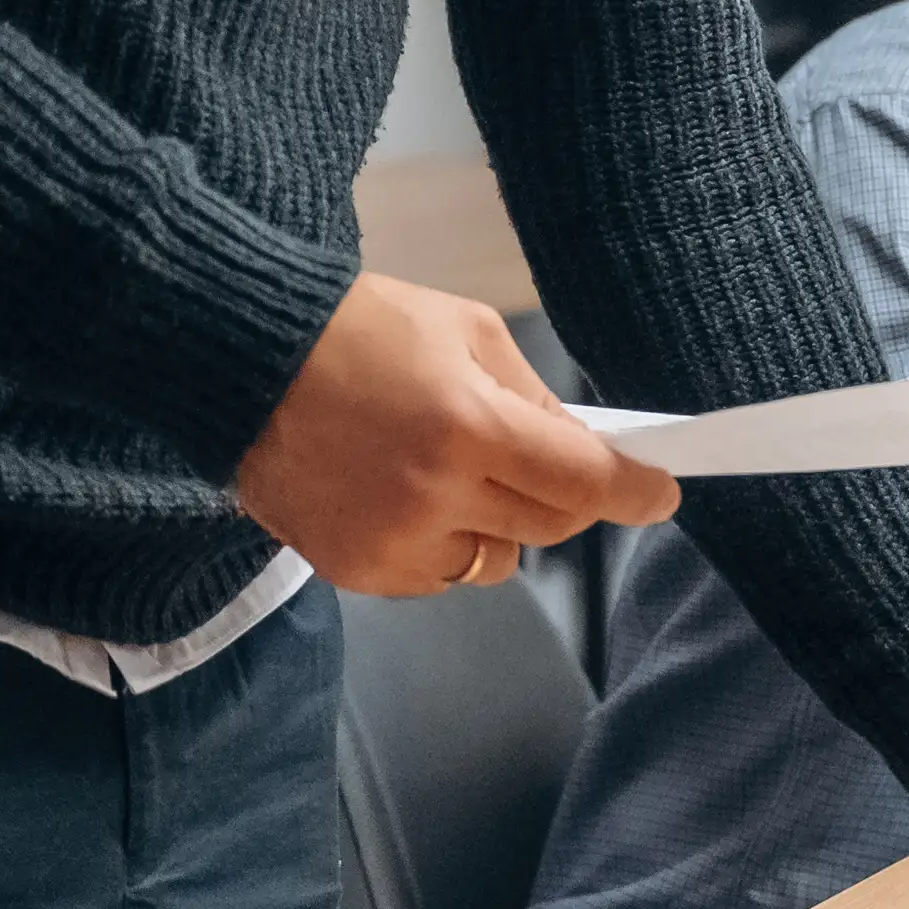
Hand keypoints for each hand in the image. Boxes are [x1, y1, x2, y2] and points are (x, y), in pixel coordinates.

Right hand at [236, 273, 674, 593]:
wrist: (246, 361)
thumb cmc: (362, 331)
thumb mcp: (467, 331)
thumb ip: (534, 394)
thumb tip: (587, 448)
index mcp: (468, 426)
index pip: (583, 482)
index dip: (636, 491)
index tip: (661, 492)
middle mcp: (434, 496)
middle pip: (551, 528)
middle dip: (567, 497)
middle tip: (544, 460)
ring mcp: (393, 543)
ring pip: (498, 562)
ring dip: (500, 524)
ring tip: (454, 472)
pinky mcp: (358, 570)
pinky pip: (440, 577)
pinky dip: (444, 546)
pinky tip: (407, 497)